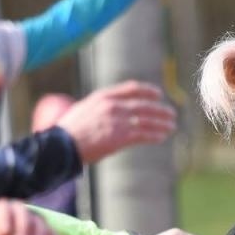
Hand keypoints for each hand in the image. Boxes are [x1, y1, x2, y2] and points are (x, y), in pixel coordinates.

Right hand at [56, 81, 176, 164]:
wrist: (62, 145)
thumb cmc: (69, 131)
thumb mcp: (83, 109)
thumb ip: (99, 107)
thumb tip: (109, 111)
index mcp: (103, 96)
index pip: (132, 88)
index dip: (148, 90)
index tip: (159, 94)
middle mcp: (113, 106)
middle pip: (144, 105)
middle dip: (160, 109)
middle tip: (171, 113)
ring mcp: (117, 121)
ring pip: (147, 120)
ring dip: (162, 123)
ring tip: (171, 126)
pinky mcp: (120, 137)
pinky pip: (143, 134)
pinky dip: (155, 135)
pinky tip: (162, 137)